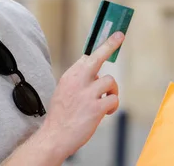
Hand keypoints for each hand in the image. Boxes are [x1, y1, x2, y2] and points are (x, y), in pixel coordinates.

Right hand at [40, 31, 124, 159]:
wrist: (54, 137)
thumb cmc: (62, 115)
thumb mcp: (65, 91)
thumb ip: (80, 80)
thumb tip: (97, 73)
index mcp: (70, 76)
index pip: (88, 56)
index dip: (101, 46)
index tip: (113, 36)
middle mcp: (78, 81)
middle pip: (97, 57)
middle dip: (110, 45)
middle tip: (120, 36)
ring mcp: (87, 94)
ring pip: (110, 81)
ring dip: (112, 91)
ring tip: (105, 102)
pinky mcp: (96, 108)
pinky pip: (114, 99)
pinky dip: (112, 106)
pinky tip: (106, 112)